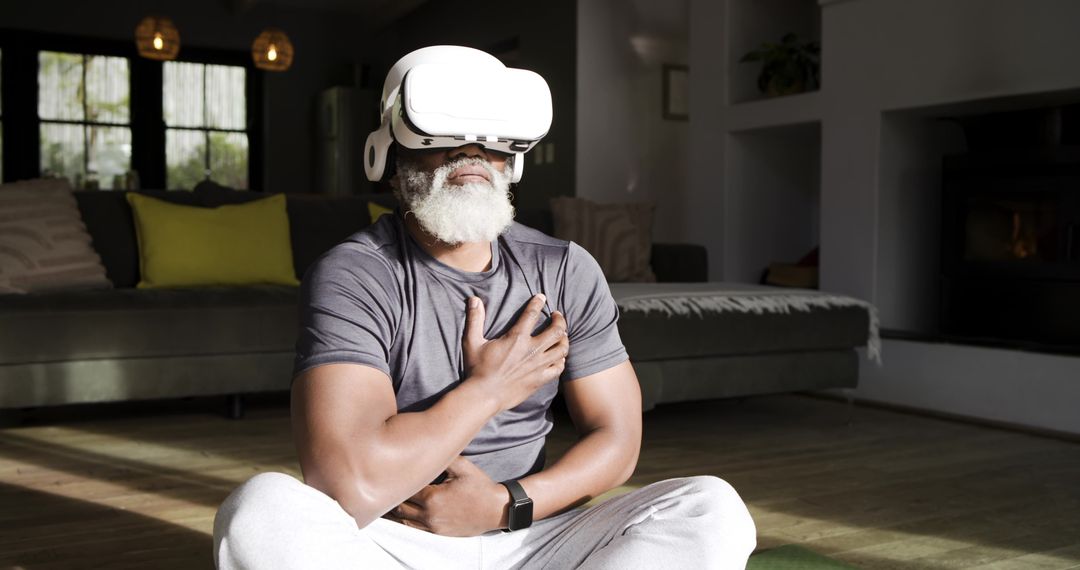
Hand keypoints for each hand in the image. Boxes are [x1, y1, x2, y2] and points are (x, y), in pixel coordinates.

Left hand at [384, 456, 507, 535]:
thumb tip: (427, 444)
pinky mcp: (437, 532)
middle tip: (385, 484)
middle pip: (399, 507)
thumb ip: (443, 457)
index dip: (397, 480)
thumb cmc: (480, 486)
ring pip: (404, 520)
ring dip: (395, 511)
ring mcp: (432, 526)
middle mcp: (429, 514)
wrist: (495, 509)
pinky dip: (405, 521)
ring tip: (388, 499)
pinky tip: (402, 513)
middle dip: (392, 497)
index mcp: (432, 497)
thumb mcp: (463, 467)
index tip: (392, 470)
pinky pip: (414, 529)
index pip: (404, 489)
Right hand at [462, 294, 568, 411]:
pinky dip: (561, 360)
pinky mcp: (540, 379)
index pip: (532, 314)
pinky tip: (558, 357)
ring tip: (561, 335)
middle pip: (557, 330)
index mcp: (516, 338)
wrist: (485, 396)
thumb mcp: (472, 342)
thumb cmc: (477, 369)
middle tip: (557, 316)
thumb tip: (474, 299)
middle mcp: (531, 350)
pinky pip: (558, 367)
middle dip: (560, 320)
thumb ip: (475, 319)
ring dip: (564, 339)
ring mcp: (538, 366)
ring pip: (561, 348)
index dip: (538, 303)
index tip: (541, 297)